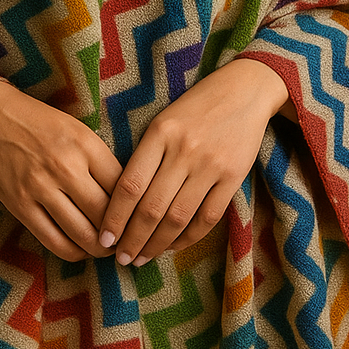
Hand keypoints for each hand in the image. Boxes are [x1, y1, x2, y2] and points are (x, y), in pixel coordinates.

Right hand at [0, 81, 122, 261]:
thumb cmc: (40, 123)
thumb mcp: (78, 130)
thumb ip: (101, 161)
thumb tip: (126, 199)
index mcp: (85, 144)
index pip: (123, 187)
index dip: (135, 209)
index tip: (138, 219)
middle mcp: (65, 167)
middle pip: (106, 215)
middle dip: (121, 235)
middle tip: (127, 241)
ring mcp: (40, 188)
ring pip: (82, 234)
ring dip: (100, 249)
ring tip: (107, 250)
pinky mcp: (20, 205)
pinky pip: (53, 241)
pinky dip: (73, 252)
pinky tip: (81, 250)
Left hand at [97, 58, 292, 266]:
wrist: (244, 90)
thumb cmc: (195, 107)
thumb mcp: (163, 120)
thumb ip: (145, 155)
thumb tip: (121, 203)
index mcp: (159, 132)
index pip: (129, 185)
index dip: (114, 217)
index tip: (103, 238)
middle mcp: (184, 150)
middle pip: (151, 208)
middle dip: (132, 239)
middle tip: (119, 259)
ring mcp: (211, 165)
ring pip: (177, 217)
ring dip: (156, 245)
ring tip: (141, 258)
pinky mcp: (234, 177)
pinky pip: (208, 217)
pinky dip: (188, 238)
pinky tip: (173, 246)